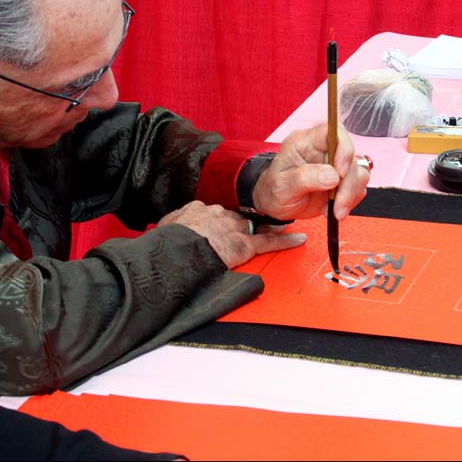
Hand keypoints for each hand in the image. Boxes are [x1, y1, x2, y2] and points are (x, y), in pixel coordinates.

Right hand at [159, 200, 305, 268]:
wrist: (175, 251)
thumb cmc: (165, 245)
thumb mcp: (163, 229)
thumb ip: (170, 227)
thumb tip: (164, 230)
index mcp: (197, 211)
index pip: (214, 213)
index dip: (221, 220)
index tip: (223, 223)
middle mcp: (218, 215)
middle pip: (236, 217)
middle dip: (246, 222)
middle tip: (257, 222)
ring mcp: (232, 229)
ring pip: (255, 225)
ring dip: (269, 226)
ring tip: (283, 224)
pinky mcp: (243, 245)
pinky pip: (268, 242)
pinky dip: (285, 241)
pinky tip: (298, 239)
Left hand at [251, 124, 369, 220]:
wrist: (274, 206)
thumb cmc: (273, 190)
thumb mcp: (282, 186)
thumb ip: (305, 178)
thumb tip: (333, 175)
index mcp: (305, 142)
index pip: (333, 131)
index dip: (343, 148)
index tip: (340, 173)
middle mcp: (322, 150)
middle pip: (350, 156)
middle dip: (348, 184)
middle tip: (337, 206)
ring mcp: (334, 164)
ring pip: (358, 172)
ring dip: (350, 195)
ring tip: (334, 211)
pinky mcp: (342, 180)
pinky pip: (358, 186)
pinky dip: (350, 201)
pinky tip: (334, 209)